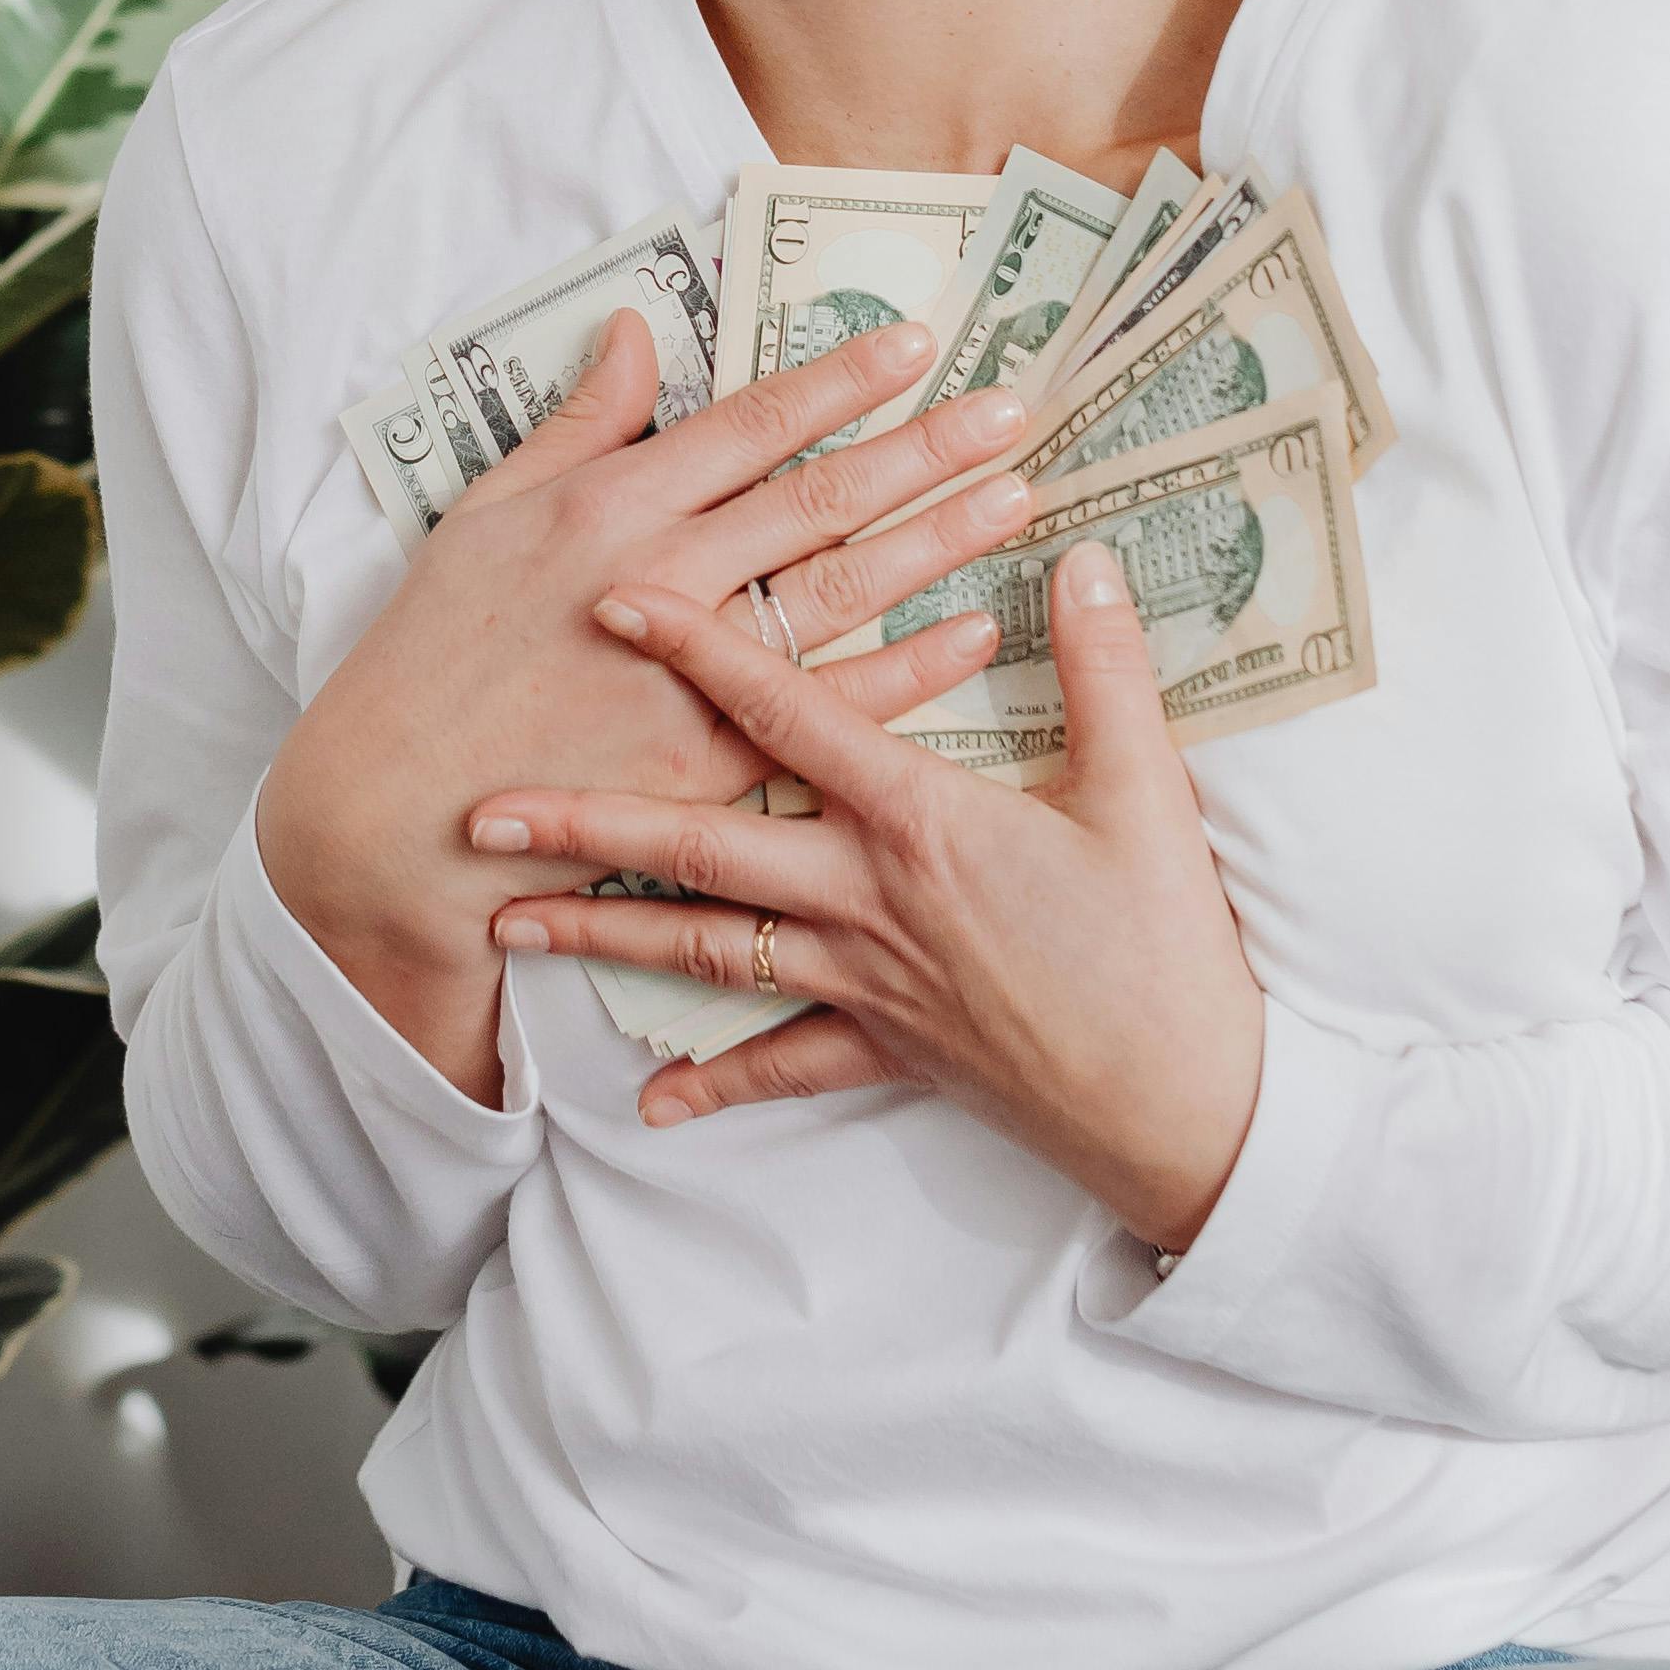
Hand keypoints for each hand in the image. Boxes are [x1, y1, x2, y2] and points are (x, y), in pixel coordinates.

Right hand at [256, 309, 1043, 1102]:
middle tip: (1012, 411)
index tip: (919, 342)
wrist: (394, 814)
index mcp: (607, 508)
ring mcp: (690, 679)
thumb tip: (634, 331)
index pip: (751, 424)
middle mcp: (660, 582)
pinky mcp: (707, 765)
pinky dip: (905, 670)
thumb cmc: (429, 656)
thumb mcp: (483, 516)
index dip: (840, 380)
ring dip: (937, 543)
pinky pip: (829, 709)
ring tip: (1013, 498)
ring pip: (842, 594)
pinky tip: (971, 635)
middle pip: (820, 501)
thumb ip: (576, 424)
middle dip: (924, 449)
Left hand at [465, 533, 1265, 1254]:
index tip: (618, 602)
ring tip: (508, 921)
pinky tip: (648, 1101)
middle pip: (700, 847)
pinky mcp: (887, 1050)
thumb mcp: (1147, 792)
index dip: (702, 651)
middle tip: (484, 806)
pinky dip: (713, 1084)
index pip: (788, 715)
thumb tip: (1080, 561)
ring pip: (707, 952)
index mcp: (919, 820)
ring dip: (602, 936)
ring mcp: (865, 981)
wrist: (1186, 1108)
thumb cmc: (1166, 949)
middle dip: (585, 821)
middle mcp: (866, 899)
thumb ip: (1103, 668)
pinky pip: (782, 1065)